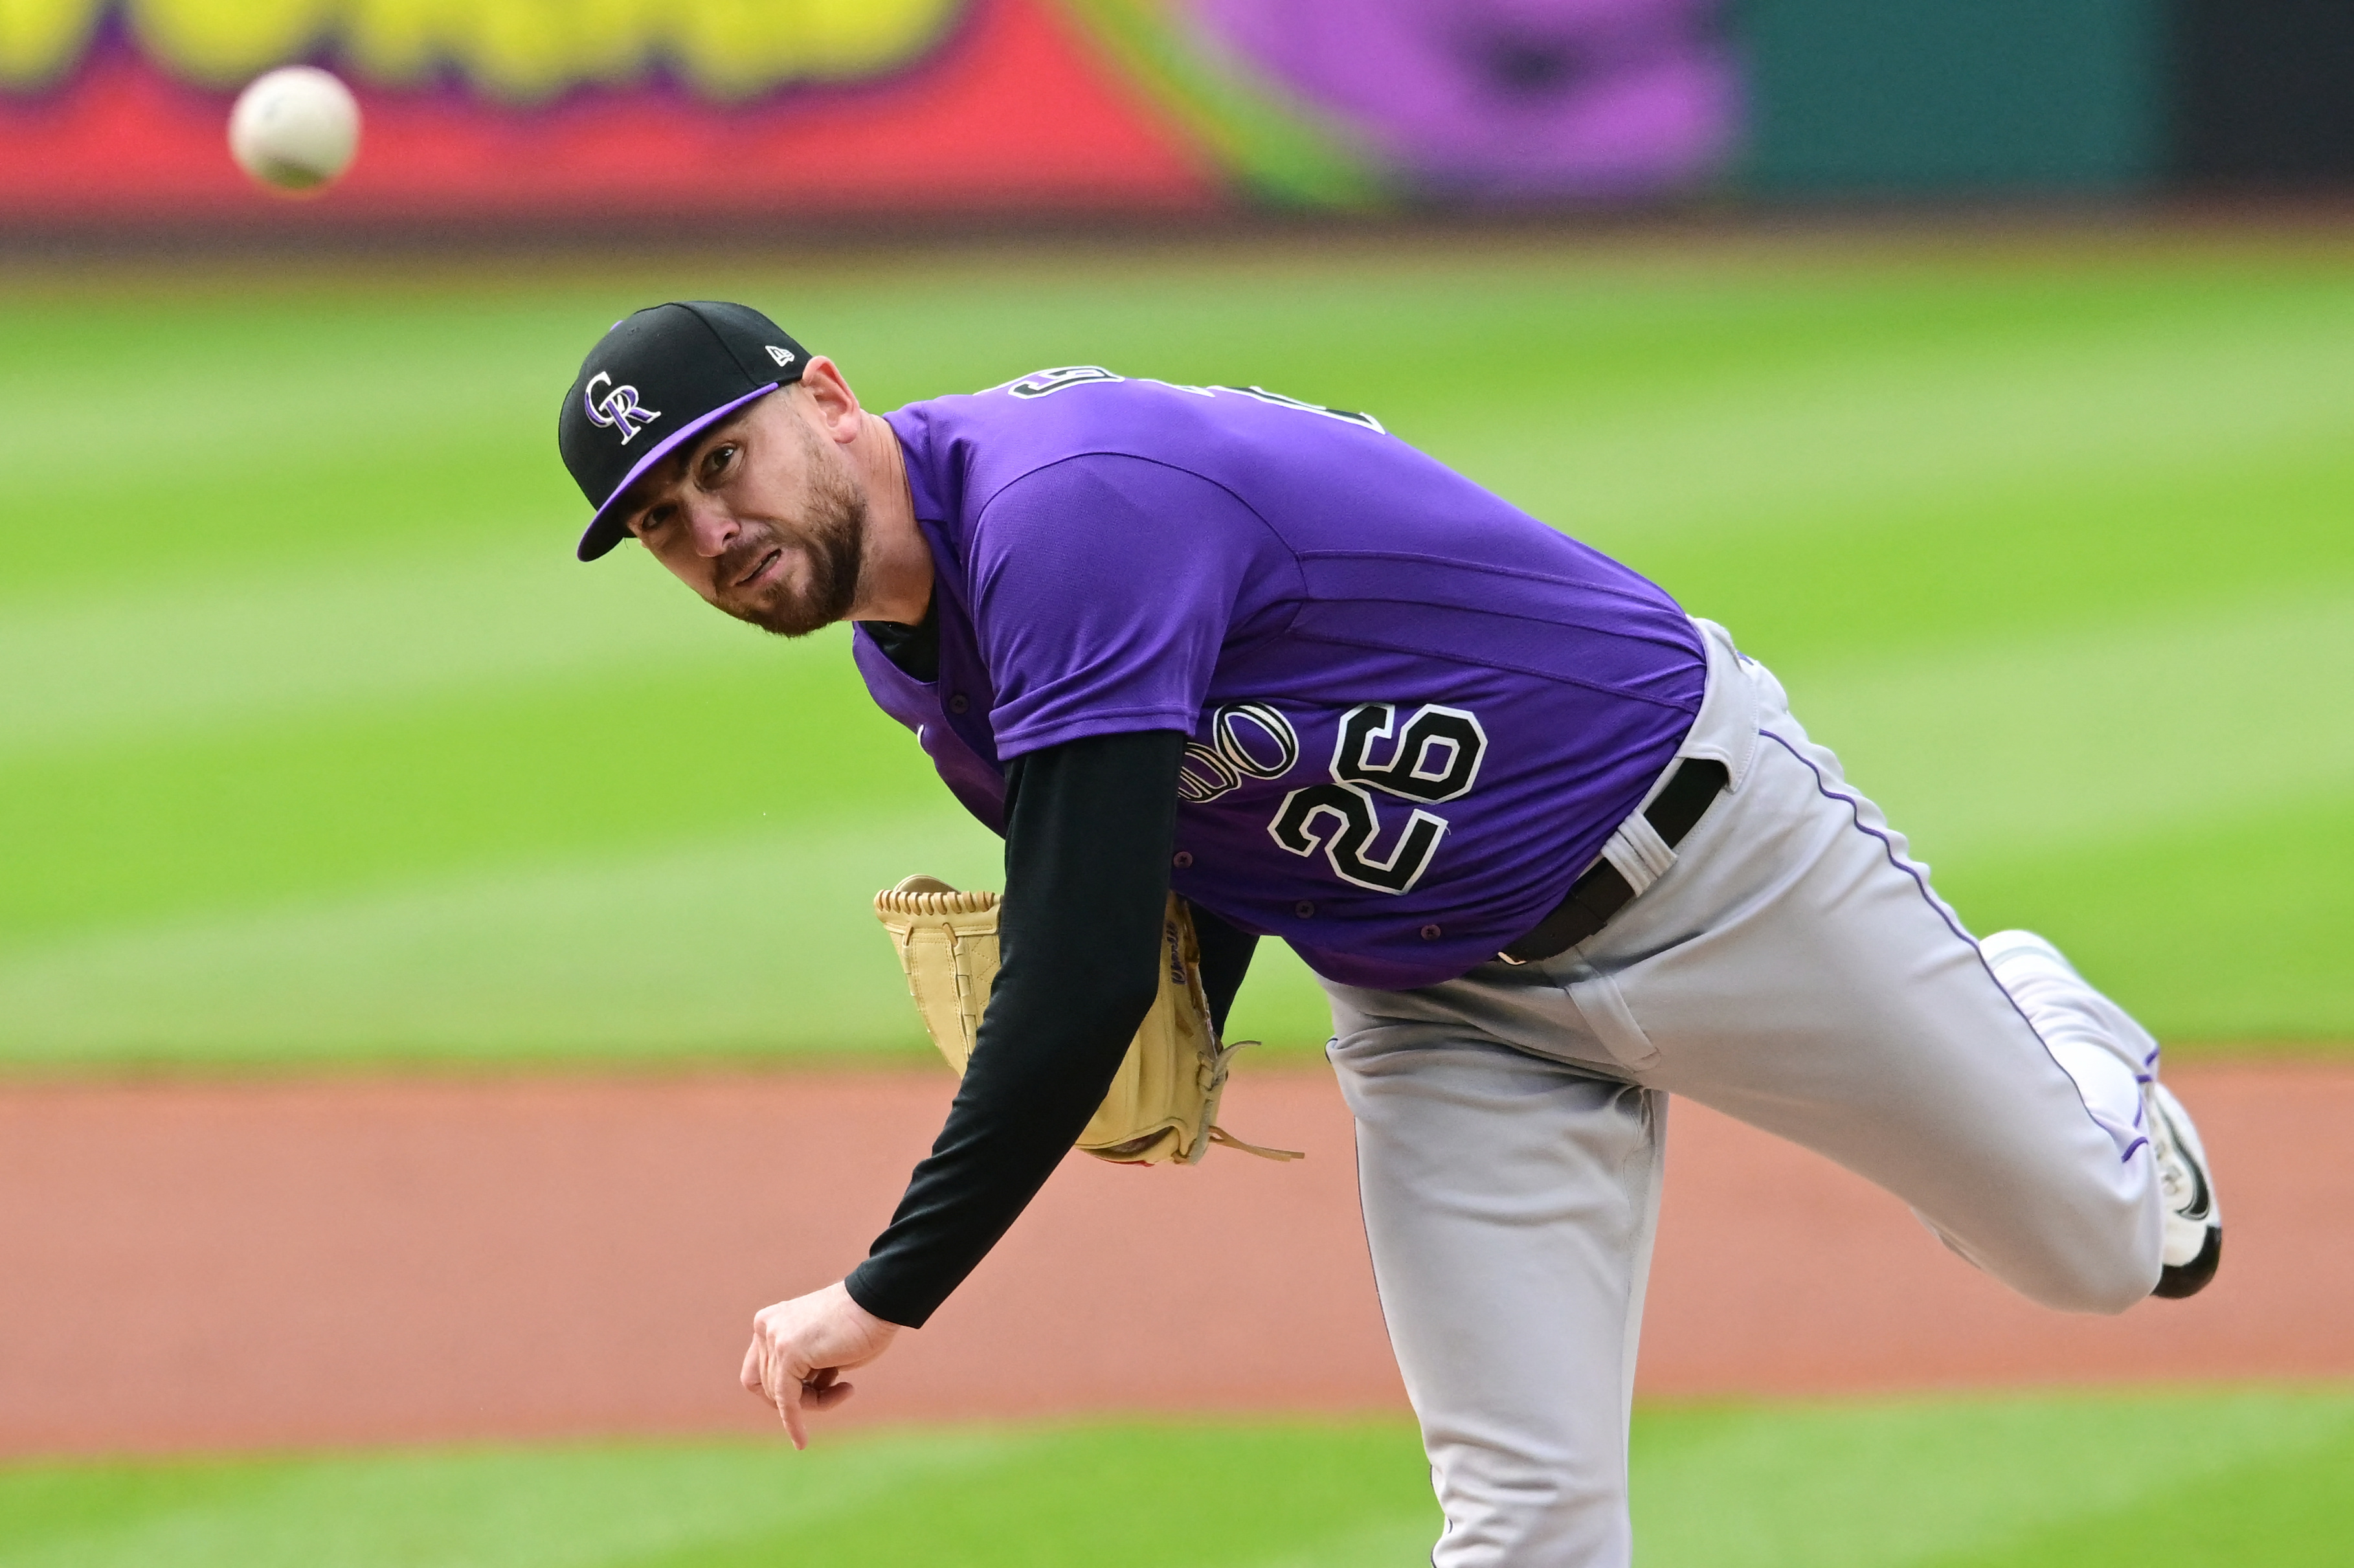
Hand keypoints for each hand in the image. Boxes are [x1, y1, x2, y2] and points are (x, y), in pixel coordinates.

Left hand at [739, 1281, 899, 1448]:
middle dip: (803, 1397)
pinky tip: (801, 1442)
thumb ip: (800, 1366)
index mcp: (770, 1322)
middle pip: (769, 1387)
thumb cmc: (860, 1325)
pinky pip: (787, 1401)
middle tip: (838, 1389)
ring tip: (845, 1388)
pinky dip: (793, 1424)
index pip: (759, 1373)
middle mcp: (765, 1327)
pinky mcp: (789, 1352)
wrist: (879, 1302)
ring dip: (815, 1402)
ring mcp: (775, 1338)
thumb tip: (790, 1399)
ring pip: (781, 1396)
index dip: (780, 1391)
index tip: (811, 1393)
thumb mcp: (819, 1348)